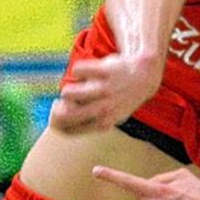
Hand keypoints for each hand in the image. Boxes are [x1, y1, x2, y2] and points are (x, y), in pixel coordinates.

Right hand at [48, 52, 163, 134]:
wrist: (143, 76)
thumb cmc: (118, 98)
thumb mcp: (107, 115)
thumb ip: (84, 119)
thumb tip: (56, 114)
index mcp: (102, 124)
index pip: (66, 130)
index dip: (56, 120)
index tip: (62, 111)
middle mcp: (104, 110)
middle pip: (64, 114)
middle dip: (59, 106)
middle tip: (66, 100)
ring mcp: (105, 90)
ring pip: (68, 92)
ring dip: (68, 88)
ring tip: (77, 86)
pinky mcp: (105, 71)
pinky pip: (77, 70)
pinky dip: (78, 70)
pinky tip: (86, 72)